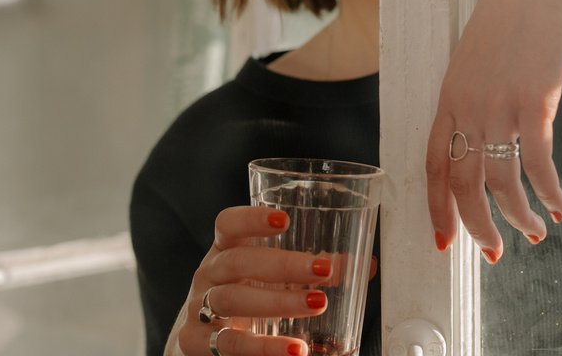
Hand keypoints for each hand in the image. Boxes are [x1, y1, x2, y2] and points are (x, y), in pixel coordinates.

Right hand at [167, 206, 330, 355]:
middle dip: (282, 265)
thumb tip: (366, 266)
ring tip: (318, 304)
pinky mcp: (195, 343)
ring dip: (277, 302)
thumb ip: (310, 273)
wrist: (196, 344)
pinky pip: (229, 344)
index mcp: (224, 251)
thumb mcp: (267, 281)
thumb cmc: (242, 300)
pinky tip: (295, 349)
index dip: (251, 219)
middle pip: (237, 262)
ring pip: (231, 300)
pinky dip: (263, 348)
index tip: (284, 220)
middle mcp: (208, 275)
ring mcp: (197, 308)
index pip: (228, 225)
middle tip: (323, 268)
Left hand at [424, 0, 561, 262]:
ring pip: (500, 181)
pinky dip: (550, 192)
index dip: (437, 206)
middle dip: (477, 225)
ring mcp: (498, 105)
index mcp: (448, 96)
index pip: (431, 163)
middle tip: (495, 253)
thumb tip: (492, 139)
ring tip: (535, 232)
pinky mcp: (534, 101)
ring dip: (518, 216)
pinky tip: (560, 207)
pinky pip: (538, 163)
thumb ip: (478, 99)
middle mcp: (466, 106)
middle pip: (463, 182)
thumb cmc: (511, 16)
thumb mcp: (479, 59)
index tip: (444, 240)